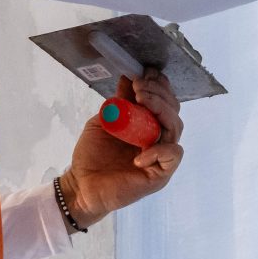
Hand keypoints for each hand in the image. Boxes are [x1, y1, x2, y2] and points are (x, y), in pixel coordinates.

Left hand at [61, 75, 182, 228]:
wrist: (81, 184)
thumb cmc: (92, 155)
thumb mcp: (106, 120)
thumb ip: (120, 102)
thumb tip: (128, 77)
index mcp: (147, 125)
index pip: (165, 101)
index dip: (159, 85)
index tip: (144, 74)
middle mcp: (158, 138)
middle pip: (173, 110)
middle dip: (159, 93)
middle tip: (139, 87)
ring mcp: (161, 156)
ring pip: (176, 127)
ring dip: (161, 109)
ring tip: (141, 100)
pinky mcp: (160, 174)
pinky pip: (173, 155)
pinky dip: (159, 149)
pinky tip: (139, 150)